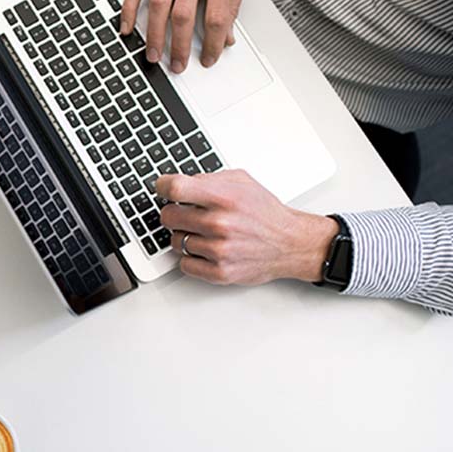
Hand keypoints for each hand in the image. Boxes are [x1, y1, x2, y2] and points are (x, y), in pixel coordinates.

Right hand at [121, 0, 249, 72]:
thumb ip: (233, 7)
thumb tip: (226, 38)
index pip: (216, 19)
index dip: (213, 44)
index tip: (209, 59)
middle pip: (183, 16)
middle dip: (180, 47)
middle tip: (178, 66)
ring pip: (159, 5)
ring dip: (155, 35)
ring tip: (153, 55)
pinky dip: (130, 8)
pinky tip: (127, 27)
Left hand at [157, 170, 339, 285]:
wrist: (290, 243)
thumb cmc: (266, 213)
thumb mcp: (242, 182)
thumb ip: (209, 179)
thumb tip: (180, 182)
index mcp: (224, 198)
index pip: (175, 189)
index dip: (163, 186)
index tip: (162, 188)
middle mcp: (220, 224)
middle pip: (168, 216)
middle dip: (174, 213)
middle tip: (186, 213)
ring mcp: (219, 250)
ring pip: (175, 241)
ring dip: (185, 236)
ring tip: (204, 232)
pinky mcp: (219, 272)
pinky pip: (184, 264)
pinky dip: (191, 258)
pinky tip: (205, 249)